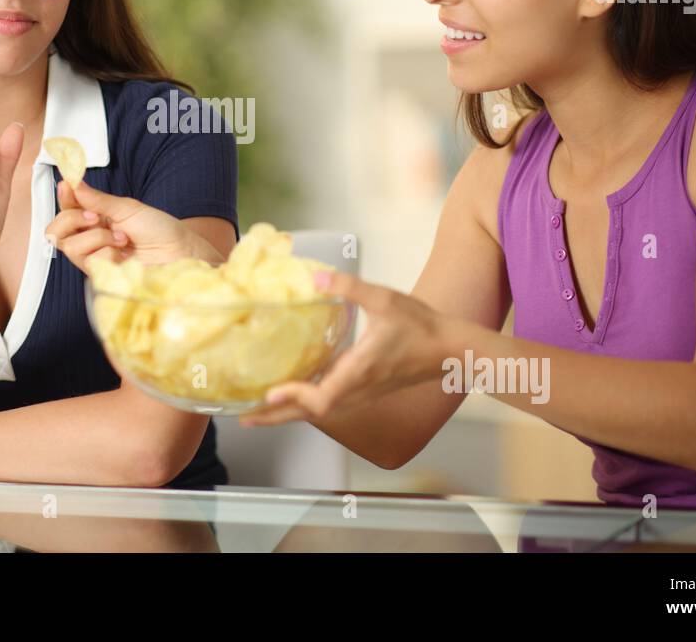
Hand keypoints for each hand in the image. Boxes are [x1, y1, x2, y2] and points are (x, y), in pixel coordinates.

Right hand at [43, 180, 220, 274]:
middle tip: (95, 216)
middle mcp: (91, 238)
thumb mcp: (128, 208)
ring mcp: (95, 258)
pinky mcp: (101, 275)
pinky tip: (124, 253)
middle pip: (56, 230)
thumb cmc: (160, 230)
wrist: (180, 253)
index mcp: (97, 218)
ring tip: (121, 238)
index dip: (63, 196)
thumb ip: (98, 200)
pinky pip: (88, 261)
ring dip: (96, 237)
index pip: (68, 207)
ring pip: (70, 246)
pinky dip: (107, 252)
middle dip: (72, 218)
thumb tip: (74, 183)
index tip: (67, 184)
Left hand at [238, 270, 461, 425]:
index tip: (271, 393)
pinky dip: (306, 404)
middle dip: (277, 417)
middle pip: (312, 413)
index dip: (295, 398)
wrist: (449, 350)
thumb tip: (315, 278)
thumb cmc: (421, 326)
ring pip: (320, 412)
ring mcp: (362, 392)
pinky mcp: (365, 390)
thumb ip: (348, 287)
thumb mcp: (383, 298)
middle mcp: (358, 388)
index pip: (323, 397)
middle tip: (245, 418)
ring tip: (260, 410)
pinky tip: (294, 393)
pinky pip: (330, 403)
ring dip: (289, 413)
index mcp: (360, 370)